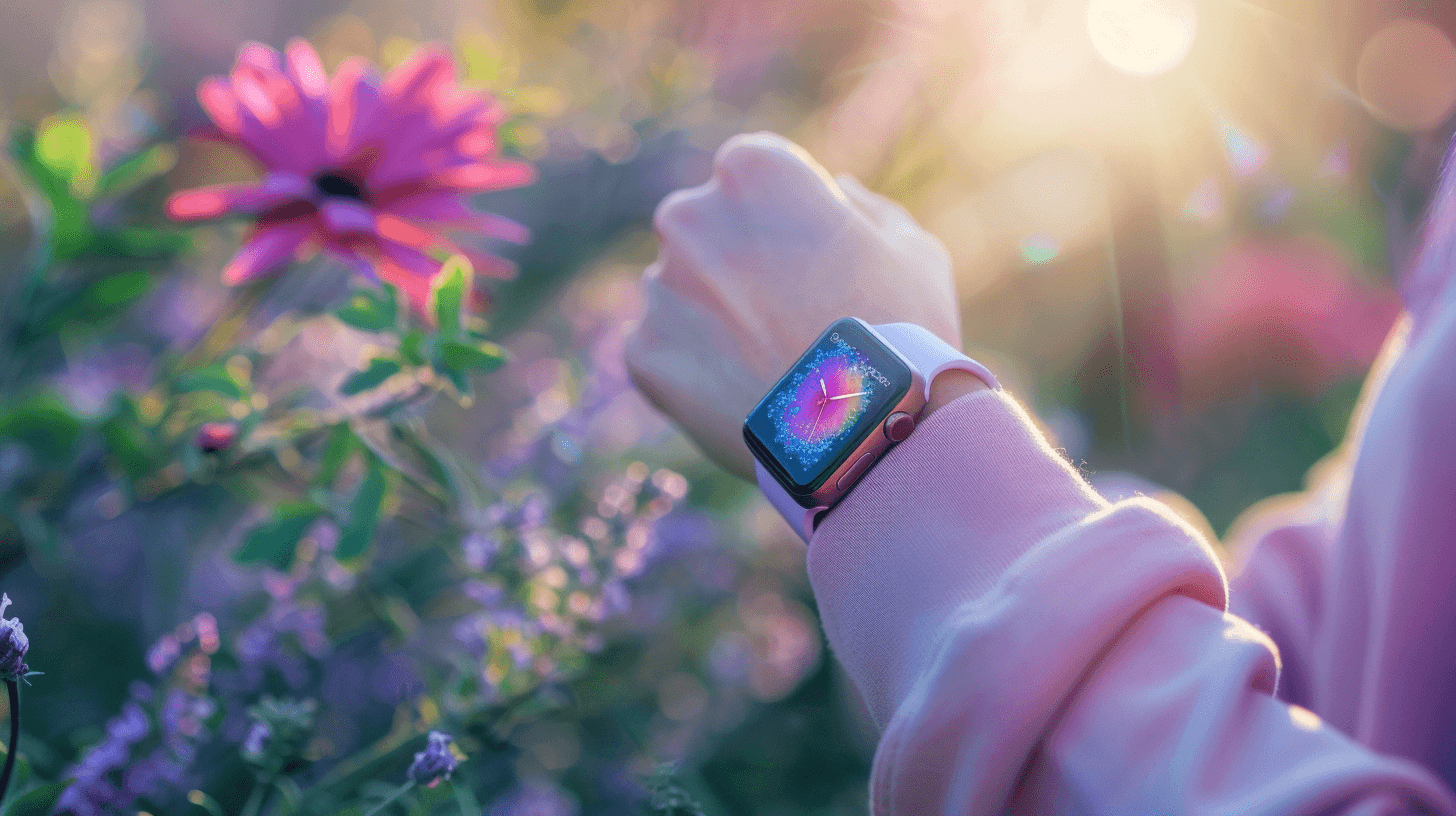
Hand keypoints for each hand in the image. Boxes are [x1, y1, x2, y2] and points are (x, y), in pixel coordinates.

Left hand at [625, 132, 962, 479]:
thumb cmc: (901, 331)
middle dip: (738, 265)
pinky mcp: (642, 353)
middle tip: (790, 320)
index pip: (752, 176)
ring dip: (715, 318)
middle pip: (705, 230)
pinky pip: (663, 353)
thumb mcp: (912, 251)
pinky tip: (746, 395)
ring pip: (680, 293)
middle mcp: (688, 214)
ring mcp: (659, 286)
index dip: (788, 220)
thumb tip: (837, 188)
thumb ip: (868, 208)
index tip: (816, 264)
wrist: (867, 432)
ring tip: (771, 366)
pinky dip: (694, 372)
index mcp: (752, 169)